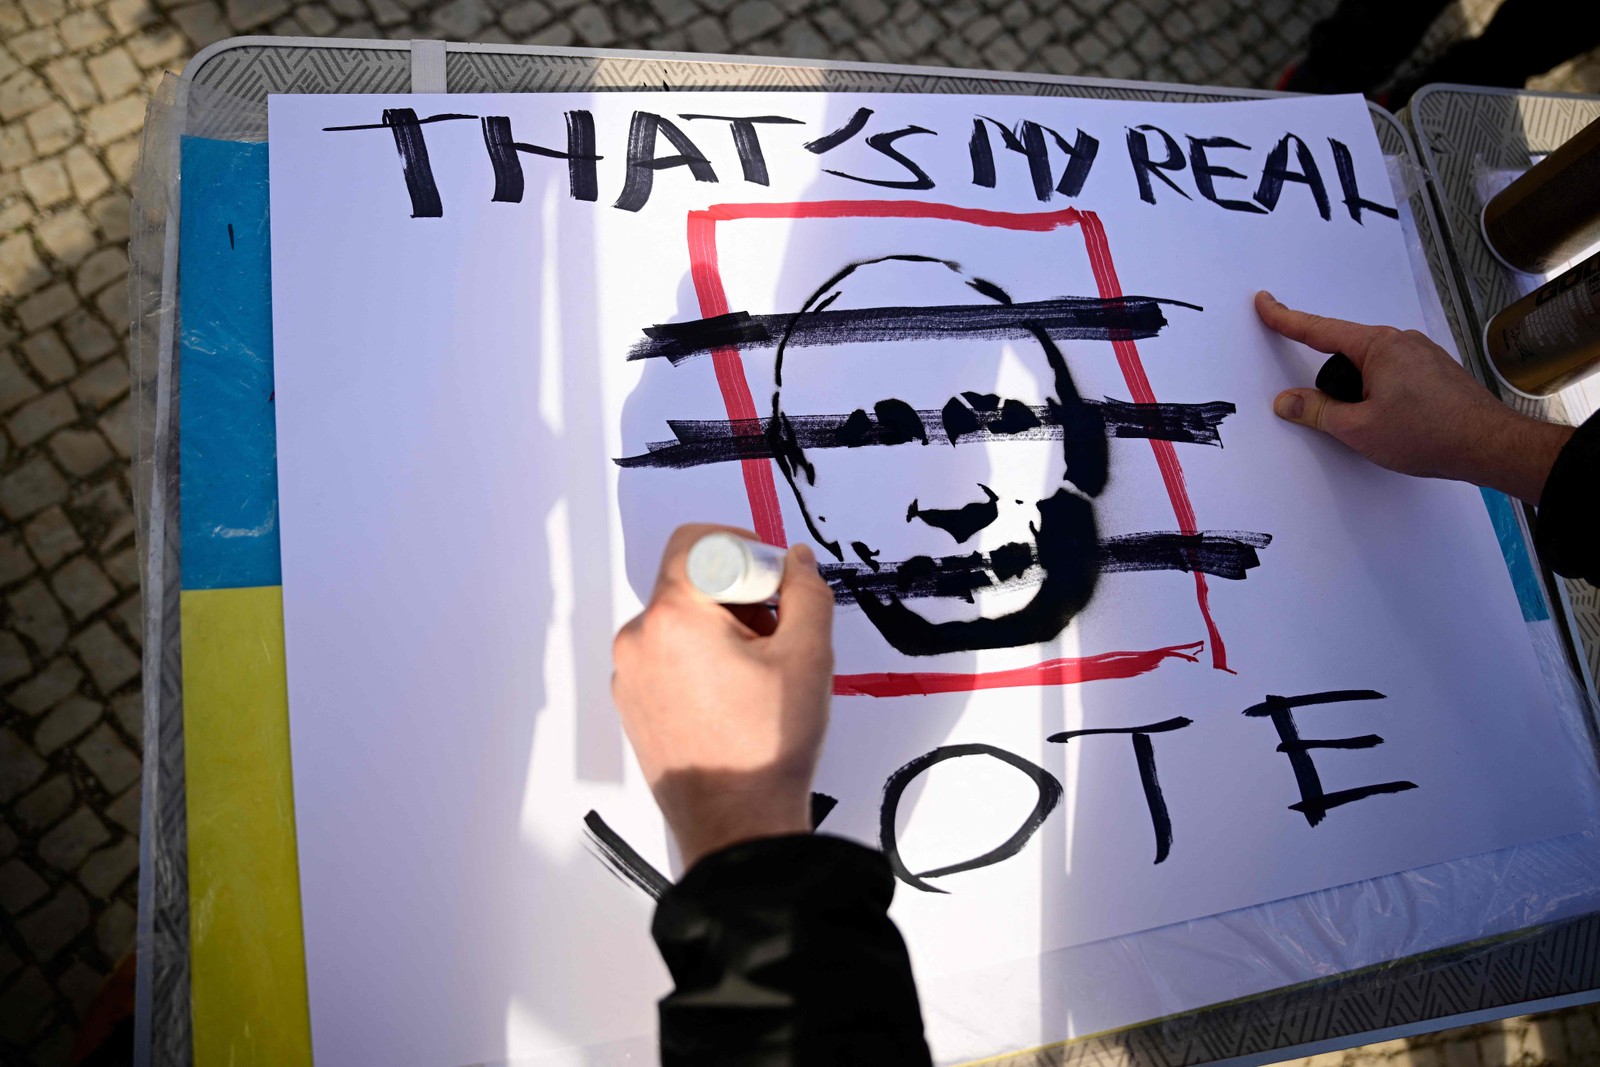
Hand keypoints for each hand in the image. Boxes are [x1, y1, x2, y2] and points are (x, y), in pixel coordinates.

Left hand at [612, 523, 834, 869]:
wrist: (737, 828)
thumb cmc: (767, 747)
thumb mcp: (809, 656)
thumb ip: (806, 591)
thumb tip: (795, 560)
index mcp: (672, 618)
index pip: (698, 541)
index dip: (745, 548)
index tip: (776, 582)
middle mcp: (638, 640)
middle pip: (690, 582)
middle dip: (740, 595)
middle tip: (778, 634)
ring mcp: (629, 675)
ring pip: (680, 622)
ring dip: (722, 630)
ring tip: (760, 675)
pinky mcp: (632, 704)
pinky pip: (667, 657)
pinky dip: (701, 660)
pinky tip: (735, 698)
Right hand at [1255, 291, 1573, 503]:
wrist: (1489, 444)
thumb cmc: (1429, 433)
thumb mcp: (1359, 428)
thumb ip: (1317, 411)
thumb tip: (1287, 401)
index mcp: (1379, 346)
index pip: (1319, 330)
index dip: (1286, 319)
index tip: (1265, 303)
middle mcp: (1402, 341)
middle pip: (1347, 354)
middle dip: (1337, 385)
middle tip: (1350, 420)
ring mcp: (1422, 353)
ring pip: (1372, 368)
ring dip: (1364, 394)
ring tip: (1384, 428)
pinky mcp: (1435, 370)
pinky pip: (1394, 374)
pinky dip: (1385, 395)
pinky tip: (1400, 423)